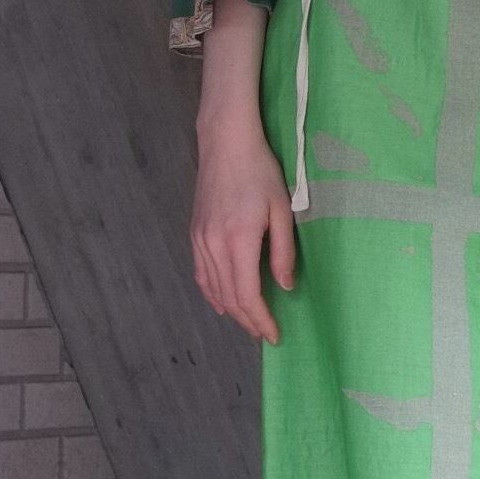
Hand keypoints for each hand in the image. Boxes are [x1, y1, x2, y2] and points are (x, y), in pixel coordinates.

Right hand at [191, 117, 294, 343]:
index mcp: (239, 240)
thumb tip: (285, 287)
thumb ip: (283, 252)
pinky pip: (201, 274)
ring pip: (214, 289)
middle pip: (229, 298)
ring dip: (232, 311)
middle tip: (264, 334)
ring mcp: (200, 240)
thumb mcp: (281, 210)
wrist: (226, 144)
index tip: (273, 335)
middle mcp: (214, 245)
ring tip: (249, 323)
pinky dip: (211, 294)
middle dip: (248, 321)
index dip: (260, 320)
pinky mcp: (195, 234)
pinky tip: (222, 304)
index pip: (247, 294)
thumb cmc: (260, 171)